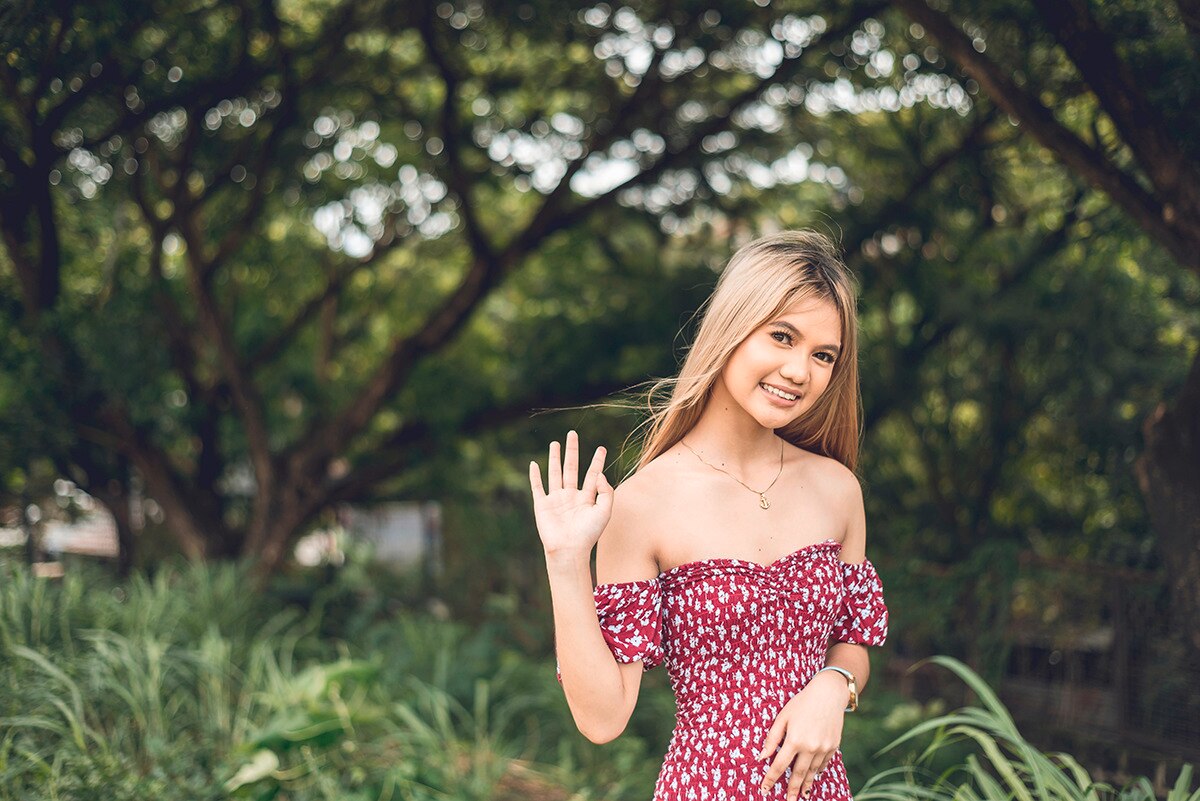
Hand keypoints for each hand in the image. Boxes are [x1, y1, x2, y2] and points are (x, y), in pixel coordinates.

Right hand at [529, 430, 613, 558]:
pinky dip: (534, 476)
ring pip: (555, 473)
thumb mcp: (605, 511)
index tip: (601, 448)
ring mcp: (556, 500)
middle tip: (573, 434)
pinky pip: (538, 487)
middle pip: (572, 468)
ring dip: (555, 458)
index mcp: (587, 498)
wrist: (569, 550)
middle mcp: (571, 496)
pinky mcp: (542, 505)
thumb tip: (599, 474)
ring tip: (555, 443)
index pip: (592, 474)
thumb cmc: (589, 534)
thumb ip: (606, 491)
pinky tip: (534, 464)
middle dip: (572, 451)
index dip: (597, 461)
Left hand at [756, 670, 848, 799]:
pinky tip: (814, 777)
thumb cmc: (801, 703)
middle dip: (792, 789)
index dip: (771, 778)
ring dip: (806, 784)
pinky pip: (824, 764)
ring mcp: (824, 748)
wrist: (829, 694)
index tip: (765, 789)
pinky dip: (818, 772)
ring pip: (813, 772)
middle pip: (798, 774)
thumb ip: (772, 738)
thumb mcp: (783, 717)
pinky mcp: (833, 746)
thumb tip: (762, 757)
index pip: (779, 765)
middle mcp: (810, 747)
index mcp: (794, 740)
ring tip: (801, 795)